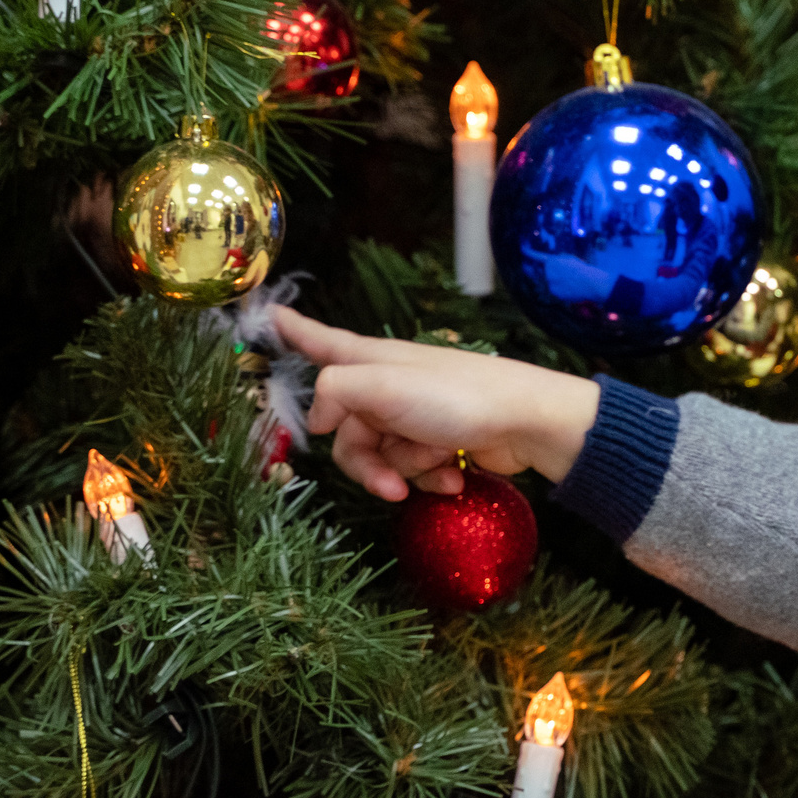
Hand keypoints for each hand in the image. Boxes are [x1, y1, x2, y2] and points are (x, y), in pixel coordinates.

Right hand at [273, 306, 601, 499]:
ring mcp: (413, 416)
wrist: (528, 423)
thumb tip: (319, 423)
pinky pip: (414, 470)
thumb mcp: (381, 385)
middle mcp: (387, 386)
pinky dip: (430, 478)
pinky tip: (454, 478)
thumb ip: (332, 392)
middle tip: (387, 482)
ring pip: (379, 456)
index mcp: (370, 361)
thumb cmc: (456, 396)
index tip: (269, 315)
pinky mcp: (440, 443)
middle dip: (364, 462)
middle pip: (344, 430)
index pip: (321, 343)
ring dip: (403, 472)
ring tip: (434, 470)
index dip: (294, 332)